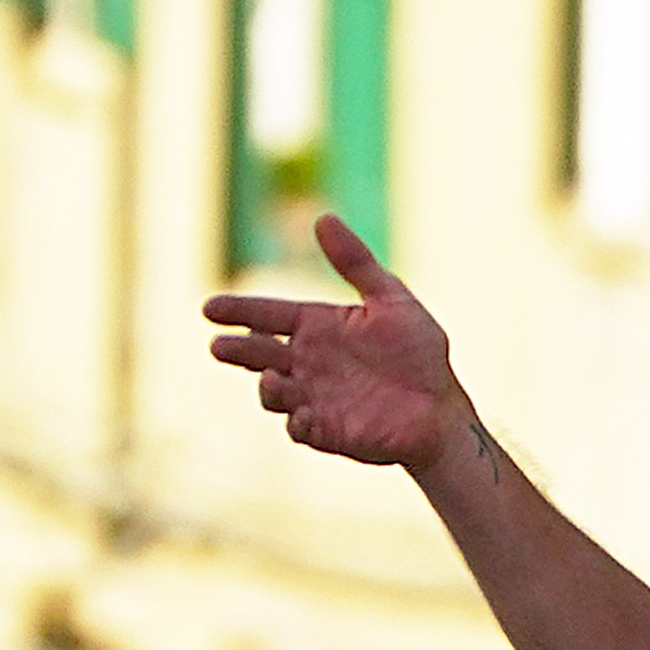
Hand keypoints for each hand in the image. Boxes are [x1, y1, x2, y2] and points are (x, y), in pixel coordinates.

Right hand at [205, 216, 475, 469]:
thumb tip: (323, 218)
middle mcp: (308, 362)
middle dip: (237, 351)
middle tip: (219, 347)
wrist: (440, 408)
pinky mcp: (327, 431)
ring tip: (272, 378)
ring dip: (267, 387)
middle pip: (259, 354)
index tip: (209, 308)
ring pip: (273, 393)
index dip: (238, 311)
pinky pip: (300, 429)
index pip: (268, 315)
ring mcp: (314, 398)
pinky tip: (302, 415)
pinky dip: (295, 423)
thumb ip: (356, 262)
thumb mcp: (391, 299)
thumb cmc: (419, 353)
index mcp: (317, 327)